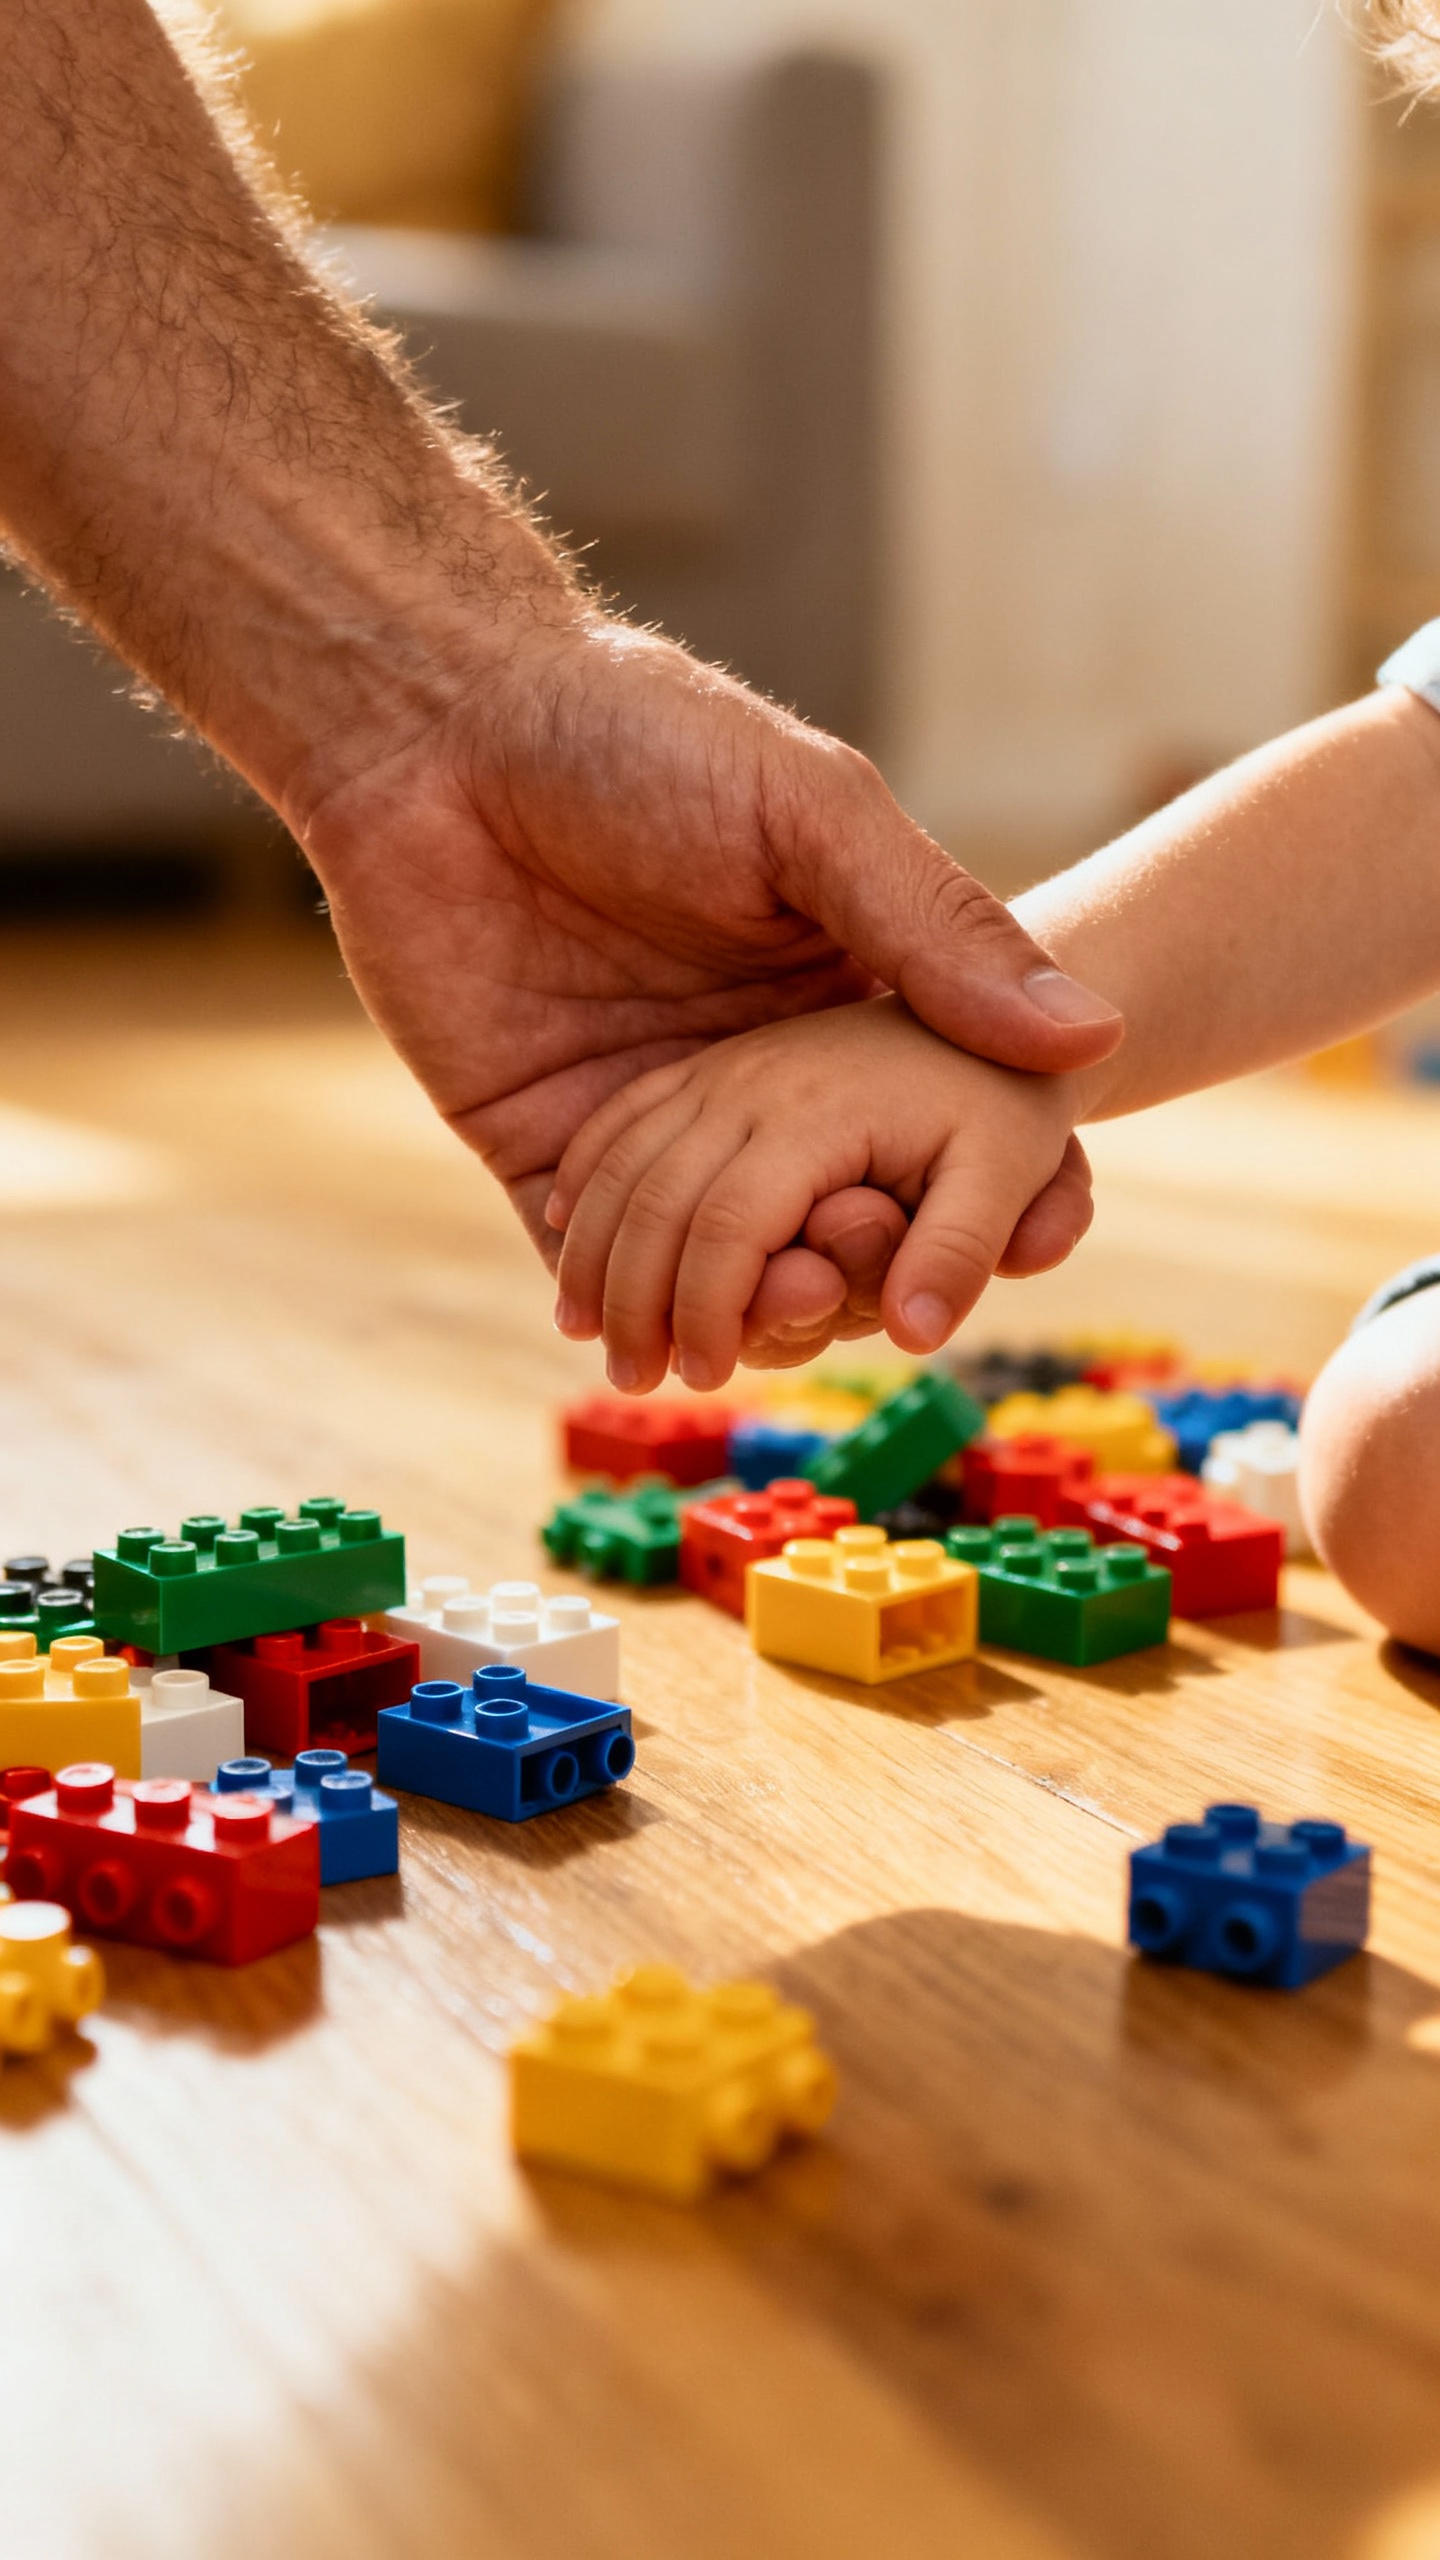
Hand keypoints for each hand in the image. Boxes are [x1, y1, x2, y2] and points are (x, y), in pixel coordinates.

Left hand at [293, 611, 1118, 1350]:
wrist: (437, 725)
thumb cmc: (639, 735)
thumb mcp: (811, 816)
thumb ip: (937, 931)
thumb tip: (1092, 1037)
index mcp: (839, 1002)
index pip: (937, 1131)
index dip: (993, 1198)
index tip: (1030, 1242)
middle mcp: (755, 1078)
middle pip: (836, 1219)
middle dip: (868, 1270)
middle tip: (875, 1283)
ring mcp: (651, 1121)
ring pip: (722, 1265)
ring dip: (759, 1308)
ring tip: (779, 1304)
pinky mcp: (543, 1146)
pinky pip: (590, 1258)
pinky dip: (629, 1306)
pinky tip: (664, 1322)